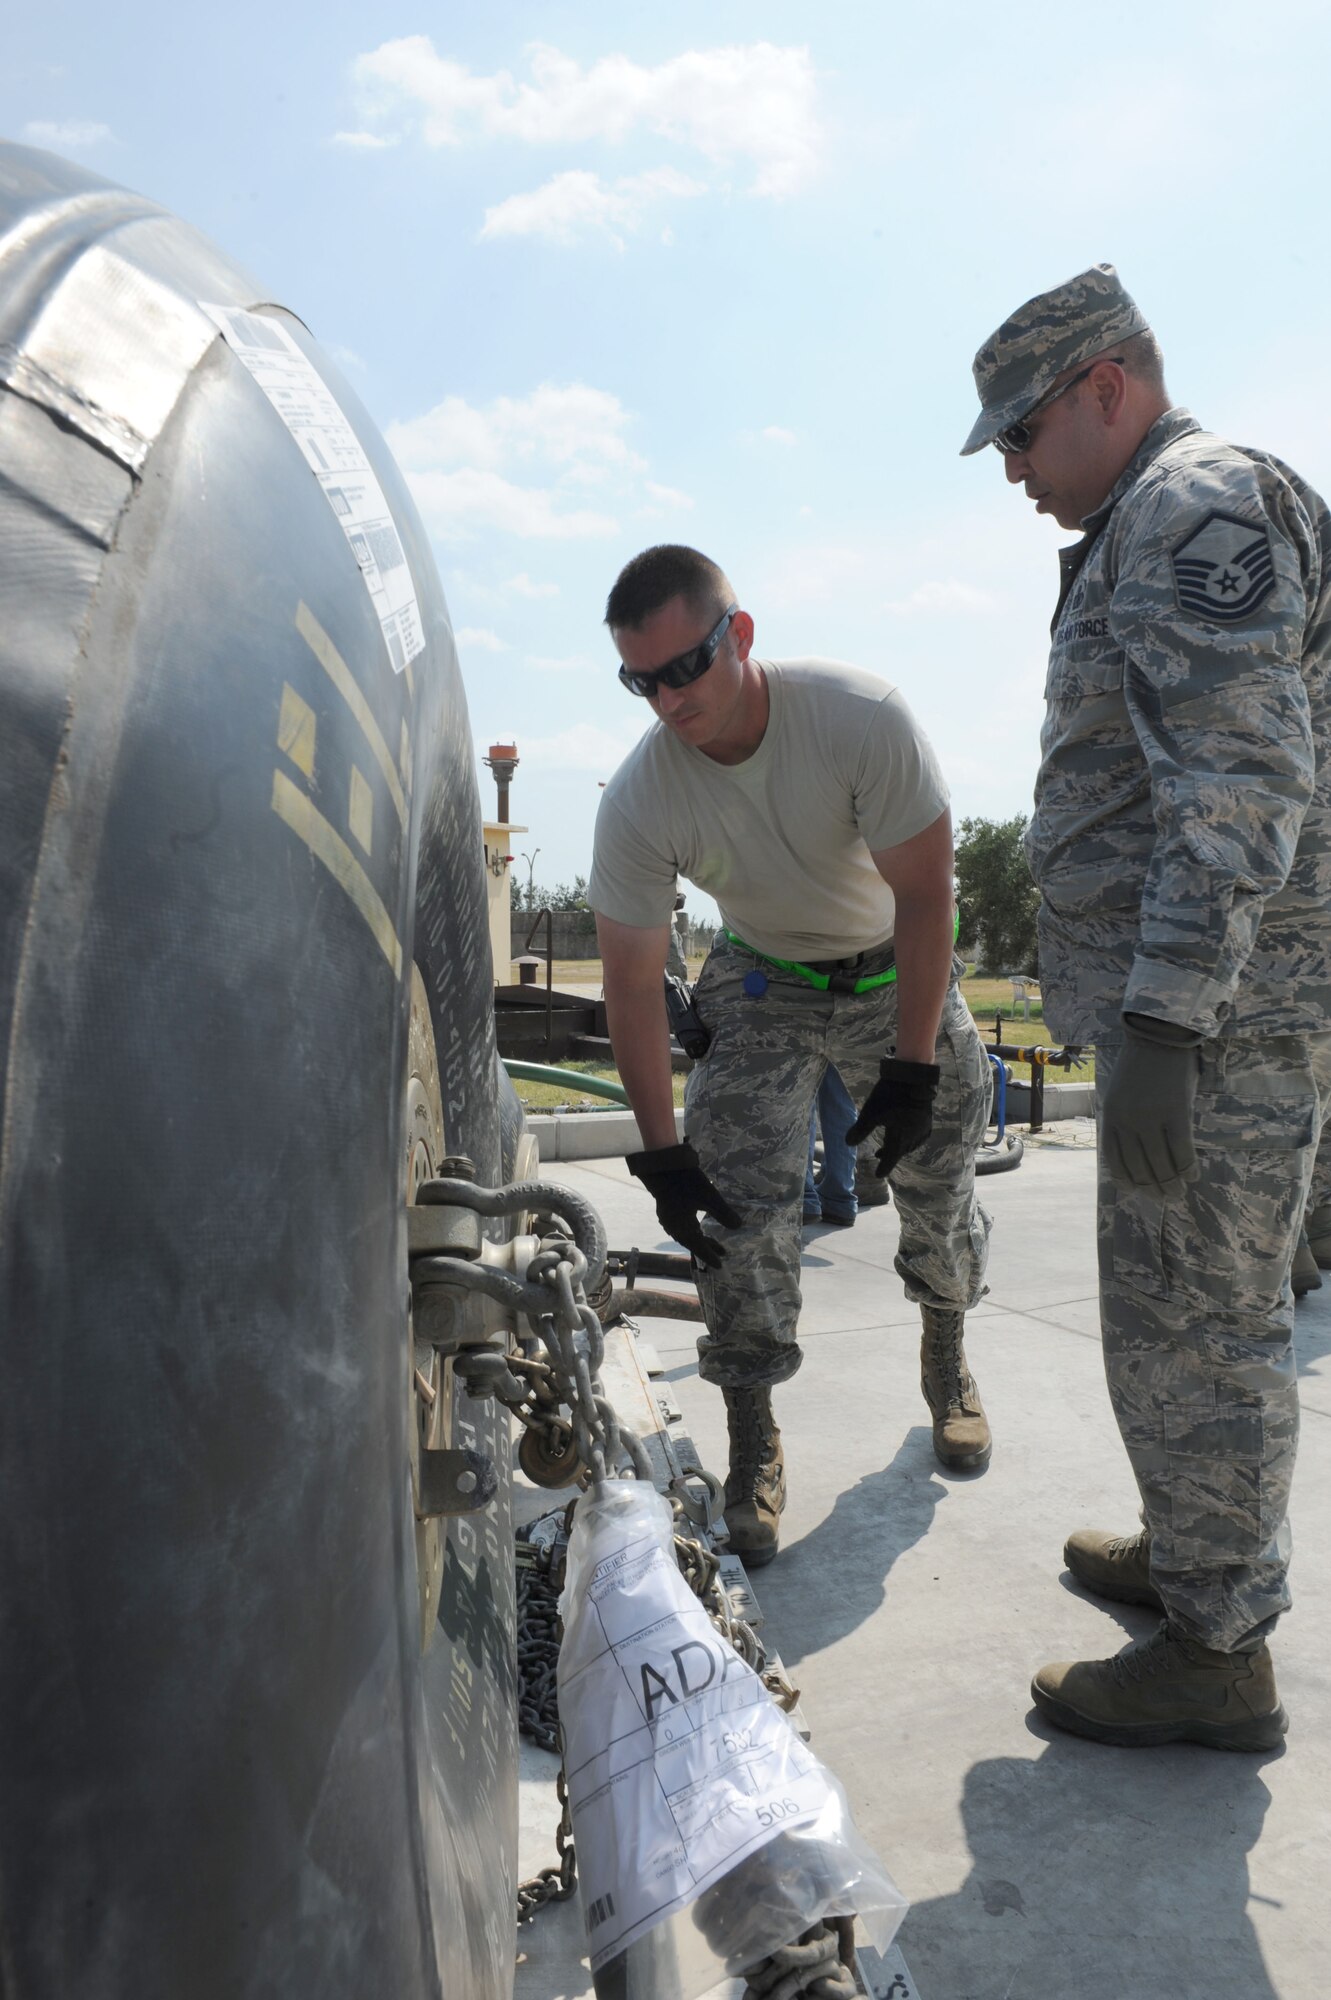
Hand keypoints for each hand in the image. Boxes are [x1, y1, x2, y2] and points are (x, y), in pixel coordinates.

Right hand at [626, 1141, 742, 1267]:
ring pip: (685, 1235)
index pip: (699, 1247)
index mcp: (683, 1228)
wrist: (662, 1166)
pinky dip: (691, 1231)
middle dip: (707, 1247)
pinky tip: (696, 1226)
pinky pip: (679, 1228)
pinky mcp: (666, 1210)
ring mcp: (667, 1219)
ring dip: (699, 1239)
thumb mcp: (710, 1197)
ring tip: (712, 1240)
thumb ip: (724, 1213)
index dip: (710, 1256)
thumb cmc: (686, 1182)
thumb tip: (738, 1227)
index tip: (720, 1265)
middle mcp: (673, 1228)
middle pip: (692, 1242)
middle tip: (721, 1252)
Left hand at [845, 1057, 939, 1177]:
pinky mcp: (927, 1119)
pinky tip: (905, 1135)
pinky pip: (919, 1136)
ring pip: (910, 1144)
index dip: (884, 1168)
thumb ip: (860, 1130)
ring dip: (899, 1147)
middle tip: (879, 1156)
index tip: (878, 1175)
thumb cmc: (889, 1095)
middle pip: (901, 1151)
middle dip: (890, 1156)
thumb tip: (848, 1144)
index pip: (891, 1158)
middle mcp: (914, 1136)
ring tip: (888, 1145)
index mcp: (900, 1137)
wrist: (912, 1076)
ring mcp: (923, 1128)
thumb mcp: (870, 1113)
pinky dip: (909, 1139)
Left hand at [1100, 1015, 1201, 1193]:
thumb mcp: (1121, 1095)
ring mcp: (1151, 1117)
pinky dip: (1188, 1168)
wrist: (1160, 1036)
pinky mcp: (1176, 1112)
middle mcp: (1127, 1121)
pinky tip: (1193, 1175)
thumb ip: (1124, 1123)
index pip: (1114, 1160)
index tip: (1138, 1192)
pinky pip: (1182, 1151)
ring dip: (1171, 1184)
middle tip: (1166, 1199)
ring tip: (1179, 1192)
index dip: (1127, 1181)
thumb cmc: (1142, 1066)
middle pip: (1139, 1167)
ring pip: (1161, 1164)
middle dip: (1152, 1189)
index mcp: (1110, 1117)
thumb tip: (1136, 1156)